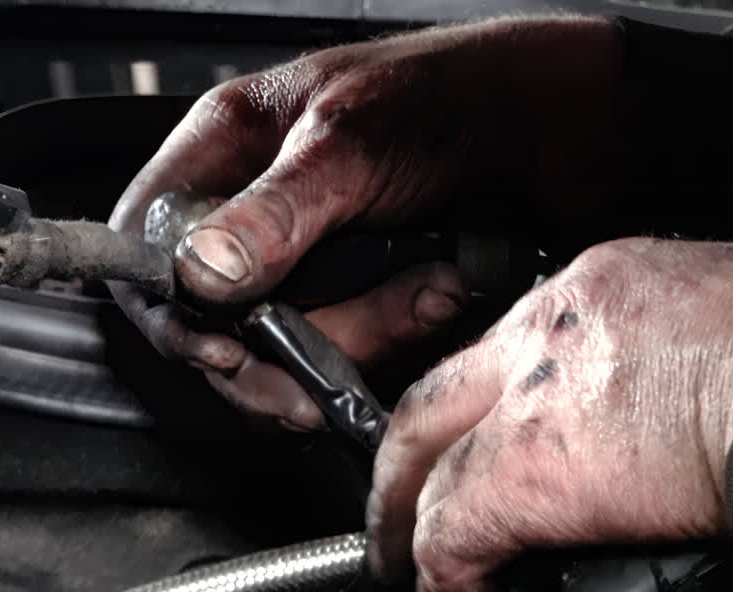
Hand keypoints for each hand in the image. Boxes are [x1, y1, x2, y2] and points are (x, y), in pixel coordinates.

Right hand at [109, 16, 627, 428]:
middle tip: (325, 347)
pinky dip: (390, 344)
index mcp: (231, 145)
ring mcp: (312, 259)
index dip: (164, 300)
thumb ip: (272, 213)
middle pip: (209, 315)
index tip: (215, 339)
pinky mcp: (362, 301)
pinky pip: (342, 356)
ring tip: (421, 289)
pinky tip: (434, 299)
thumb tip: (196, 276)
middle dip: (273, 342)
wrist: (587, 133)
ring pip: (280, 346)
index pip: (145, 237)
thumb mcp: (356, 143)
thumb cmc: (471, 94)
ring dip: (355, 336)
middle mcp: (259, 207)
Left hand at [366, 238, 732, 591]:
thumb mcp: (722, 310)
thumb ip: (665, 349)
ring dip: (411, 522)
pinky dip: (450, 572)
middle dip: (403, 459)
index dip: (479, 403)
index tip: (473, 438)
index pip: (504, 346)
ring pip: (428, 463)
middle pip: (434, 397)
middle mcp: (544, 329)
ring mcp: (527, 397)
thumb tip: (667, 399)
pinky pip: (455, 530)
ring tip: (412, 568)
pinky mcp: (527, 470)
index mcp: (595, 288)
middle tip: (393, 506)